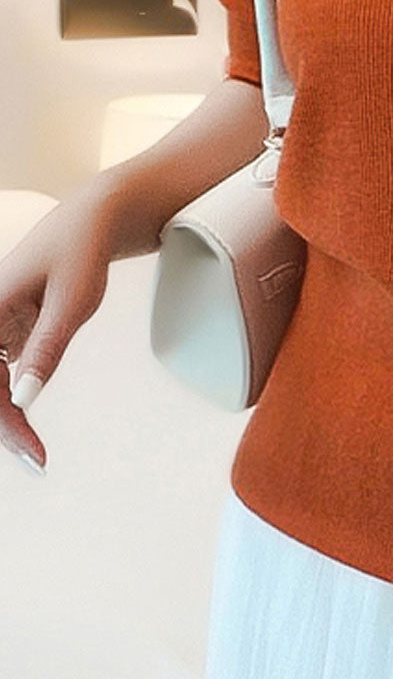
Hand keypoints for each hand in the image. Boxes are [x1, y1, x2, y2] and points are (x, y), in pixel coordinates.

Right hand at [0, 183, 116, 472]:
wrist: (97, 217)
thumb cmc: (84, 246)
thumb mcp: (74, 298)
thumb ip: (47, 347)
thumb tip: (25, 399)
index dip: (4, 420)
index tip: (32, 451)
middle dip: (3, 426)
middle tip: (37, 462)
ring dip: (6, 420)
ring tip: (35, 453)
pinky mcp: (10, 332)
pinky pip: (3, 376)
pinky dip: (13, 404)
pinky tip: (25, 431)